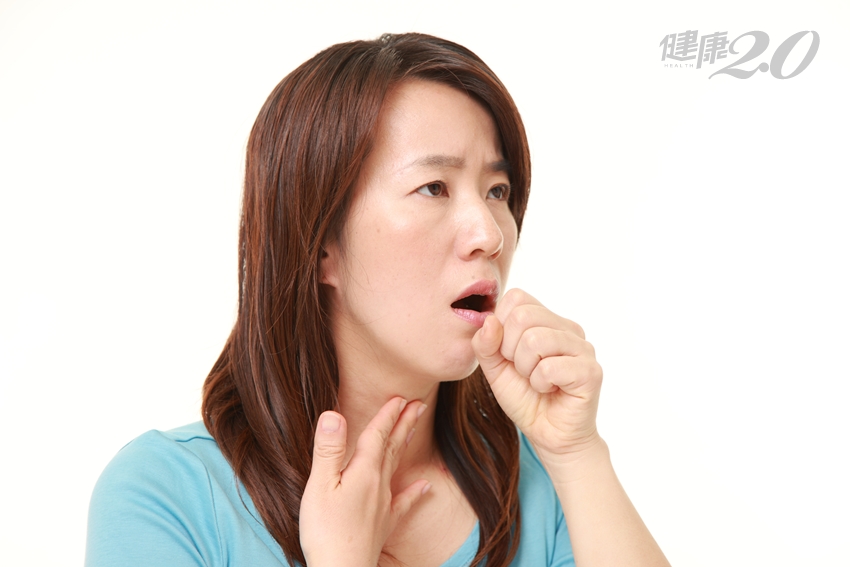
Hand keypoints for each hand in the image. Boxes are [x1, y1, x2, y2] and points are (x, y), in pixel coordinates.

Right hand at [299, 397, 430, 566]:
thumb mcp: (320, 486)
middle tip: (419, 403)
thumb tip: (334, 413)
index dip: (387, 414)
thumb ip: (328, 450)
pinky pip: (403, 503)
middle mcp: (378, 485)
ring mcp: (383, 505)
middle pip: (392, 447)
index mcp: (363, 472)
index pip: (377, 435)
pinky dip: (414, 493)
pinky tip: (426, 487)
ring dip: (404, 445)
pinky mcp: (382, 524)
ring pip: (396, 467)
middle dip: (403, 423)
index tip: (399, 396)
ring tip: (415, 428)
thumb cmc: (326, 532)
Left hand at [471, 289, 603, 458]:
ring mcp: (583, 348)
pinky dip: (540, 384)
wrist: (550, 435)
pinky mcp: (590, 371)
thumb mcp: (495, 368)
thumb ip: (485, 344)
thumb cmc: (525, 398)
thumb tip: (489, 320)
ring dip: (525, 369)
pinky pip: (549, 367)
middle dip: (510, 351)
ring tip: (537, 381)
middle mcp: (568, 328)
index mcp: (547, 320)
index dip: (501, 328)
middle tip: (524, 371)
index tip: (509, 354)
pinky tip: (551, 390)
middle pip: (522, 316)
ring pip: (535, 339)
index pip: (516, 298)